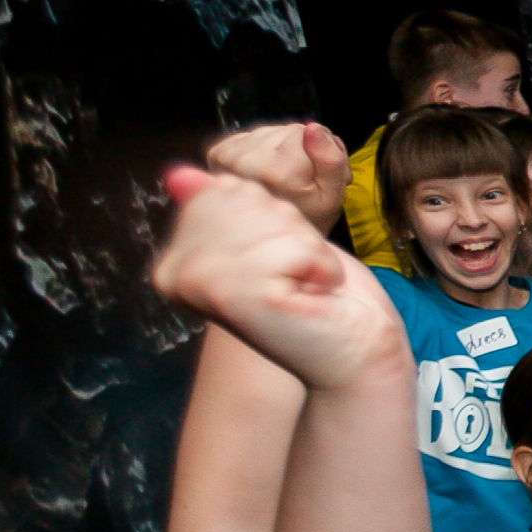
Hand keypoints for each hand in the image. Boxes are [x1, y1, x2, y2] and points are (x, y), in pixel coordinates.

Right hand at [151, 168, 403, 393]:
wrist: (355, 356)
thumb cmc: (319, 299)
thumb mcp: (268, 239)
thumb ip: (221, 208)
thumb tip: (178, 174)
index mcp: (175, 263)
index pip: (225, 188)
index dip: (273, 218)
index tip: (279, 263)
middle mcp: (175, 276)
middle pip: (246, 197)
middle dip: (290, 230)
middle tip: (295, 277)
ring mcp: (203, 286)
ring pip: (273, 217)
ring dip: (308, 249)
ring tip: (304, 288)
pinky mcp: (240, 297)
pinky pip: (295, 246)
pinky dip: (321, 266)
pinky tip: (314, 297)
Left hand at [202, 122, 348, 232]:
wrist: (265, 237)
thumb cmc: (304, 218)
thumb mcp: (331, 197)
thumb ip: (330, 161)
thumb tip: (314, 128)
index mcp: (277, 172)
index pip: (305, 131)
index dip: (318, 149)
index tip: (317, 173)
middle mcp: (246, 161)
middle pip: (286, 130)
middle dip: (299, 148)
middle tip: (300, 178)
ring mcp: (228, 156)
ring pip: (270, 131)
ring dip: (279, 149)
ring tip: (282, 178)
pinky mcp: (218, 152)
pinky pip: (251, 135)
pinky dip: (261, 150)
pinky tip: (264, 172)